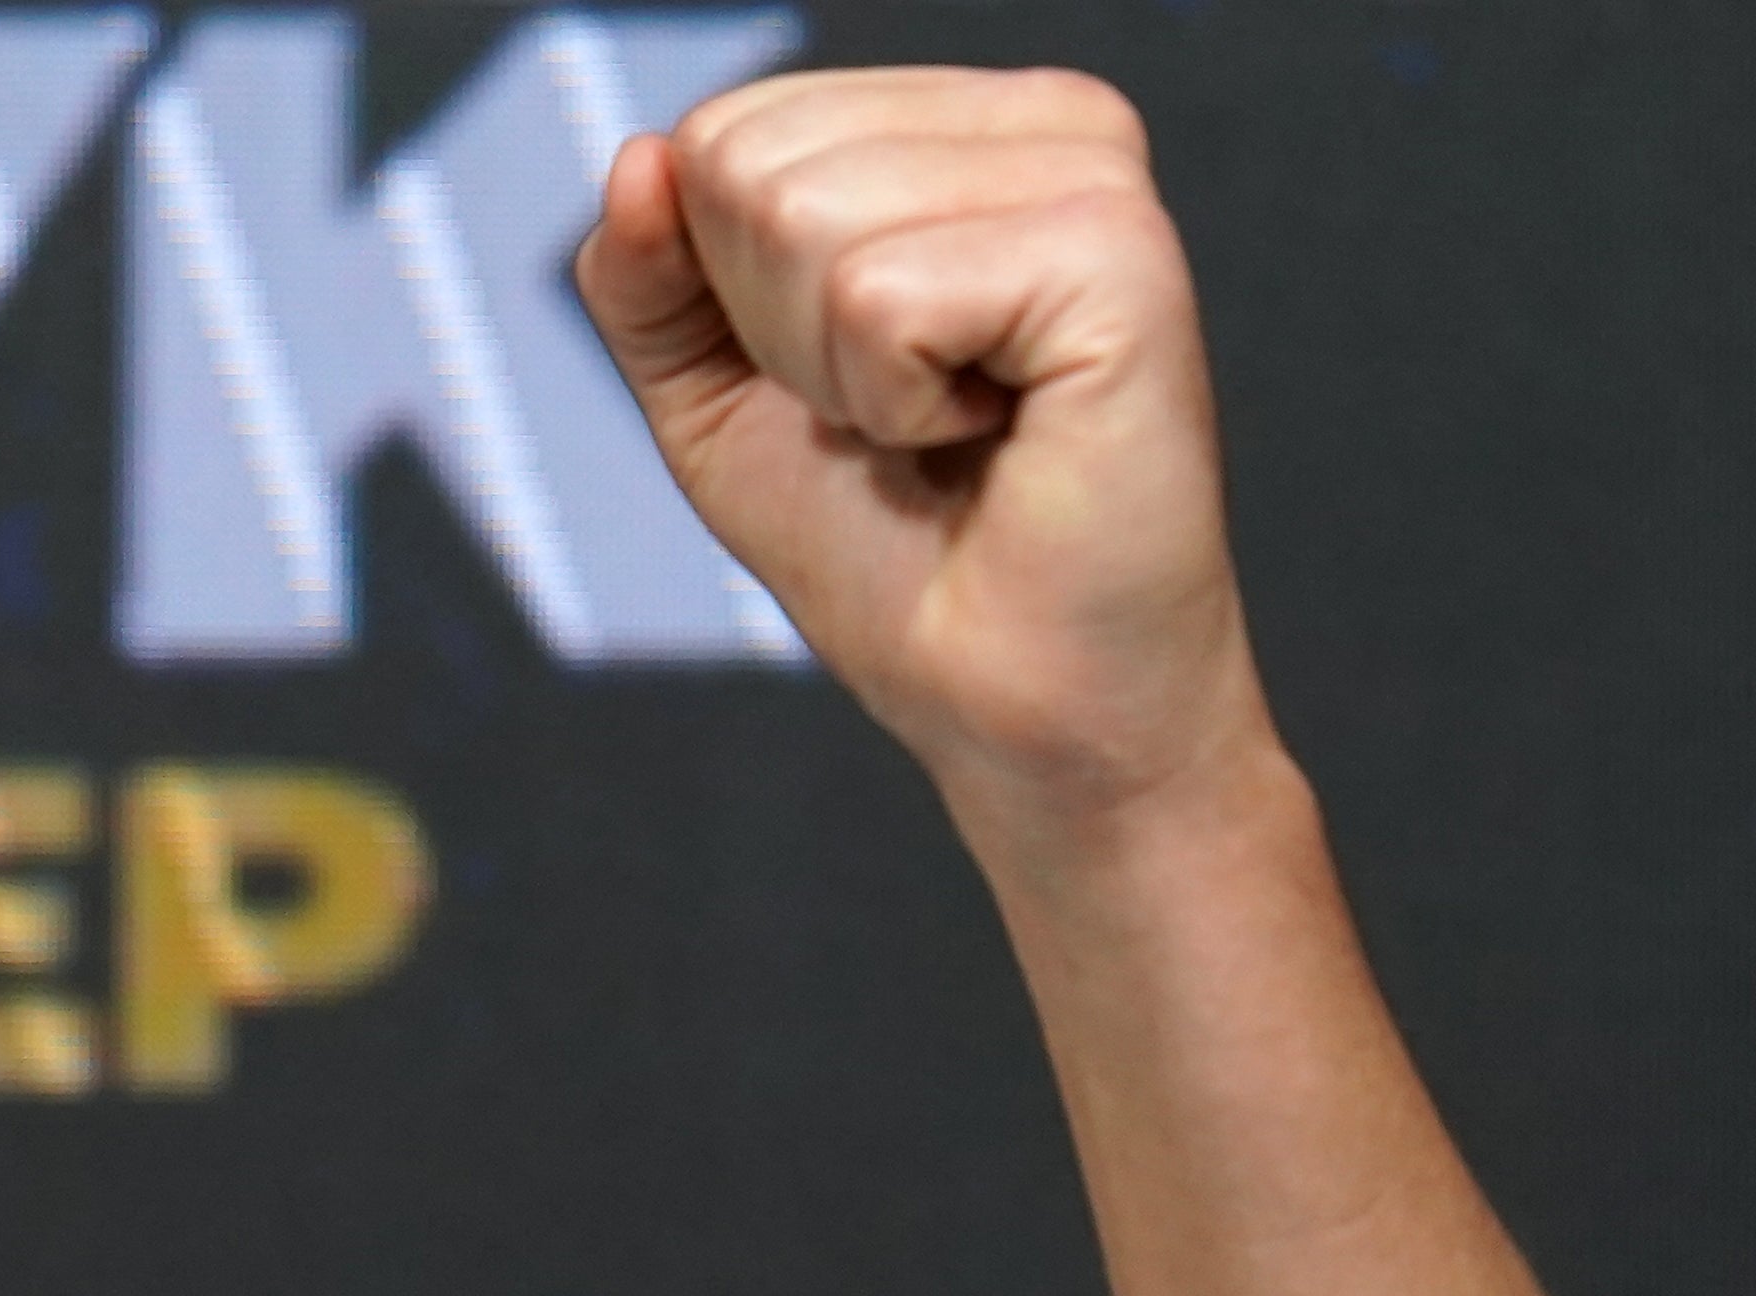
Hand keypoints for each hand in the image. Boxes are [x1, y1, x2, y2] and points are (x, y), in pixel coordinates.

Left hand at [580, 70, 1266, 815]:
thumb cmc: (898, 559)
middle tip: (900, 421)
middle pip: (750, 161)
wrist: (1017, 709)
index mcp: (972, 133)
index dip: (729, 294)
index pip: (728, 131)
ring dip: (837, 375)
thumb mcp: (718, 400)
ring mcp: (1093, 180)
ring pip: (802, 216)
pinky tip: (992, 434)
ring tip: (949, 430)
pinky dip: (893, 404)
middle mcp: (1050, 127)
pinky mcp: (1117, 257)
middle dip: (775, 333)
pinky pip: (876, 295)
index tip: (849, 383)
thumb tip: (638, 163)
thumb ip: (651, 278)